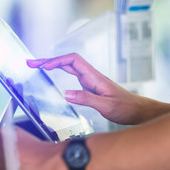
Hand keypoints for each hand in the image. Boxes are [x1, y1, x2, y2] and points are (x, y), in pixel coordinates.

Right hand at [27, 53, 145, 124]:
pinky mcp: (89, 86)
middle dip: (49, 60)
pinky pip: (72, 74)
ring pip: (69, 66)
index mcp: (95, 77)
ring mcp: (90, 80)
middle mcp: (91, 76)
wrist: (137, 110)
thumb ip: (86, 99)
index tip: (44, 66)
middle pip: (68, 61)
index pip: (73, 60)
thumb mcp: (106, 106)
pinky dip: (60, 71)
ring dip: (53, 64)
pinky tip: (53, 73)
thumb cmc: (125, 107)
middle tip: (31, 62)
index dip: (57, 60)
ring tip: (37, 66)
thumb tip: (65, 93)